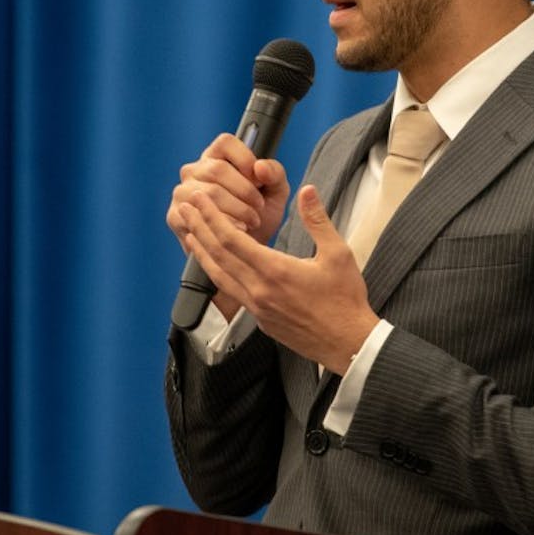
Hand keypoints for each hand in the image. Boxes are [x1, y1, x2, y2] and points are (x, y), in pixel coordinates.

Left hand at [177, 185, 379, 374]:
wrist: (348, 344)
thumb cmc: (345, 300)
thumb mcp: (338, 254)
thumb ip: (317, 220)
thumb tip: (307, 190)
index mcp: (275, 271)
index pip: (231, 239)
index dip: (211, 216)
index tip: (199, 198)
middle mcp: (258, 290)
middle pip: (217, 255)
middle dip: (199, 227)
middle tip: (185, 206)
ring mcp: (256, 308)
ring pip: (218, 275)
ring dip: (201, 251)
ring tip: (188, 232)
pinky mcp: (260, 320)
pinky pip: (230, 291)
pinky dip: (216, 271)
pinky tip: (214, 263)